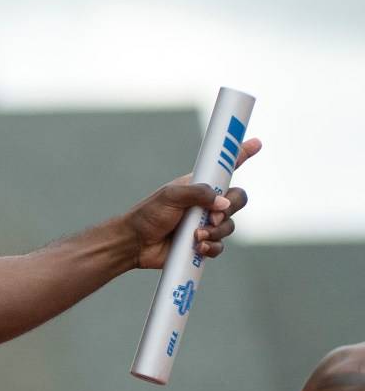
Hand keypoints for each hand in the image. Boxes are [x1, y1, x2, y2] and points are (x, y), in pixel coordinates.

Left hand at [126, 139, 258, 269]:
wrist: (135, 243)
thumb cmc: (148, 214)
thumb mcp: (170, 196)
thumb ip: (197, 194)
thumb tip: (222, 202)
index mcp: (200, 186)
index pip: (225, 168)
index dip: (241, 155)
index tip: (256, 143)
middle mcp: (207, 203)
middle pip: (237, 199)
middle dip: (230, 208)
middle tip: (212, 216)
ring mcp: (206, 224)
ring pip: (230, 225)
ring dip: (216, 232)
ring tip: (195, 236)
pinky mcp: (203, 243)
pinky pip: (220, 246)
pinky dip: (212, 247)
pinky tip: (197, 247)